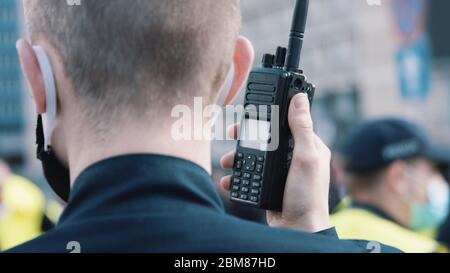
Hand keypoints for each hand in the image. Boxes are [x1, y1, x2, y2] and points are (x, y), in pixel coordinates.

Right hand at [220, 93, 331, 232]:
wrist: (297, 229)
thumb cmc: (307, 196)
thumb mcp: (306, 158)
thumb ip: (302, 128)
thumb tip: (300, 99)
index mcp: (306, 146)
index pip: (287, 122)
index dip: (270, 115)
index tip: (253, 111)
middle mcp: (293, 157)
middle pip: (264, 138)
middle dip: (246, 137)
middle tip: (232, 135)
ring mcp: (279, 171)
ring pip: (253, 156)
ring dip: (237, 157)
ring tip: (227, 161)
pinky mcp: (268, 184)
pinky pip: (249, 175)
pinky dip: (237, 177)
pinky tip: (230, 180)